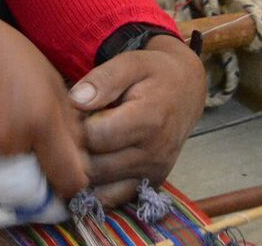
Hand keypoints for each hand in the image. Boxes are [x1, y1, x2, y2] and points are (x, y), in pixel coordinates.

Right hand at [0, 0, 88, 197]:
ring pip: (5, 181)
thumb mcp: (52, 81)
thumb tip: (81, 163)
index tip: (68, 176)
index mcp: (40, 120)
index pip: (69, 180)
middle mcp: (10, 141)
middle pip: (37, 187)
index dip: (73, 183)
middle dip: (39, 177)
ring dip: (10, 168)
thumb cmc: (6, 55)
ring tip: (2, 129)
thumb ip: (71, 127)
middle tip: (31, 149)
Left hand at [70, 34, 206, 205]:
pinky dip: (96, 187)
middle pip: (94, 165)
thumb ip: (104, 78)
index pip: (94, 136)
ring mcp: (153, 172)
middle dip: (76, 148)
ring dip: (83, 168)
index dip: (75, 124)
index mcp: (149, 120)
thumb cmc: (155, 74)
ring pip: (99, 184)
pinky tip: (91, 164)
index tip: (75, 111)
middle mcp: (154, 153)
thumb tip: (76, 100)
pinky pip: (113, 198)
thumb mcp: (132, 62)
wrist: (186, 91)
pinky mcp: (149, 183)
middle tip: (75, 129)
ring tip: (85, 143)